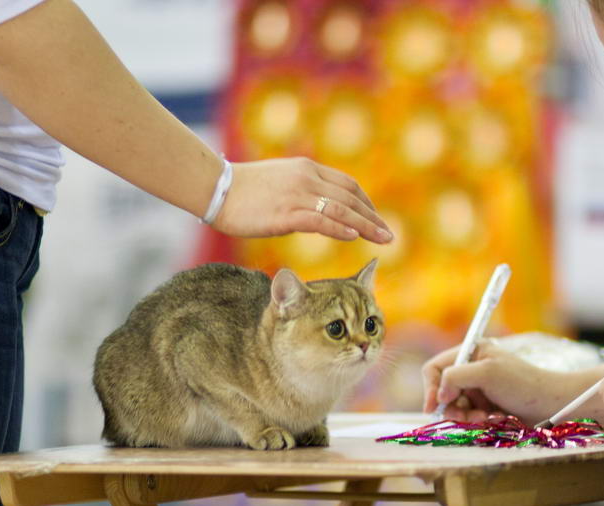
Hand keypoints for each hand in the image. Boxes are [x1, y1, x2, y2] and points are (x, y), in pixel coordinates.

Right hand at [212, 158, 393, 243]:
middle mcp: (307, 178)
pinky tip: (355, 237)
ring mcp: (298, 195)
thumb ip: (300, 192)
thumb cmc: (241, 190)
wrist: (216, 188)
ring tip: (383, 238)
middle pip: (350, 197)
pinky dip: (341, 228)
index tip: (375, 218)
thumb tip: (314, 212)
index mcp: (307, 169)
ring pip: (342, 210)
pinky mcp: (286, 213)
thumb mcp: (279, 183)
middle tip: (388, 234)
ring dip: (366, 225)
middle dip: (372, 216)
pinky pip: (321, 221)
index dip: (365, 202)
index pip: (347, 185)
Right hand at [421, 339, 550, 423]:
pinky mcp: (485, 405)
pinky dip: (477, 420)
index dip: (431, 387)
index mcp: (470, 353)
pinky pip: (468, 416)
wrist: (550, 404)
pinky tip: (494, 418)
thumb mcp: (487, 373)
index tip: (434, 406)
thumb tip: (439, 395)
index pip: (435, 368)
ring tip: (485, 418)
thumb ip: (456, 377)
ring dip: (467, 416)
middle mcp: (471, 369)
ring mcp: (478, 388)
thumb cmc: (522, 384)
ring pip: (455, 407)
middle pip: (442, 391)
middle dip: (452, 407)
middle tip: (465, 417)